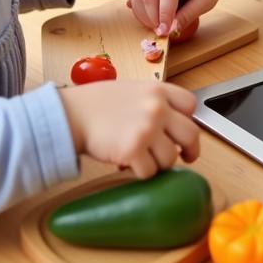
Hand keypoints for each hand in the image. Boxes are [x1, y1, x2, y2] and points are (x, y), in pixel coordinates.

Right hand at [59, 80, 200, 177]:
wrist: (72, 114)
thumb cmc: (97, 104)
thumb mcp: (132, 90)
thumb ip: (154, 103)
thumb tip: (172, 127)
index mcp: (158, 90)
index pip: (190, 105)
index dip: (187, 120)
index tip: (183, 132)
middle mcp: (156, 108)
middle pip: (191, 135)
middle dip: (189, 150)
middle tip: (185, 156)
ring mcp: (147, 129)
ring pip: (170, 158)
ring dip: (158, 163)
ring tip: (142, 157)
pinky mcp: (133, 150)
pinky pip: (150, 172)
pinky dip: (140, 172)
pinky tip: (128, 163)